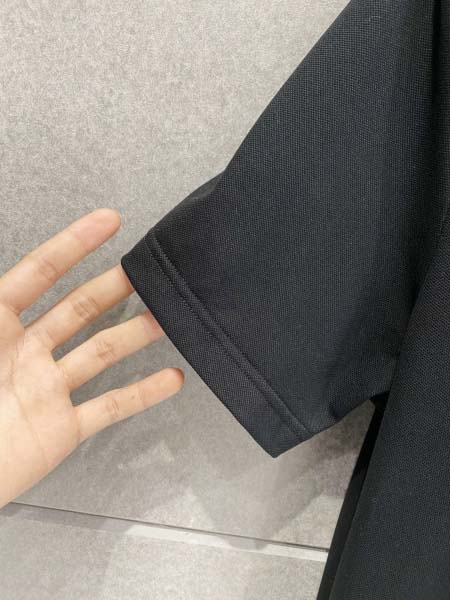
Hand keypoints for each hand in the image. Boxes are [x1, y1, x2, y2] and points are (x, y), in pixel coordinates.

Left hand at [0, 209, 183, 507]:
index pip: (39, 273)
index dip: (73, 244)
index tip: (107, 222)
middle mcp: (25, 352)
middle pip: (78, 309)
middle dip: (113, 285)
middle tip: (147, 269)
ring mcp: (46, 389)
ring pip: (100, 352)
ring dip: (135, 333)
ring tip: (167, 317)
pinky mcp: (61, 428)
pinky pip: (109, 407)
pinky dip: (143, 393)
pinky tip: (170, 378)